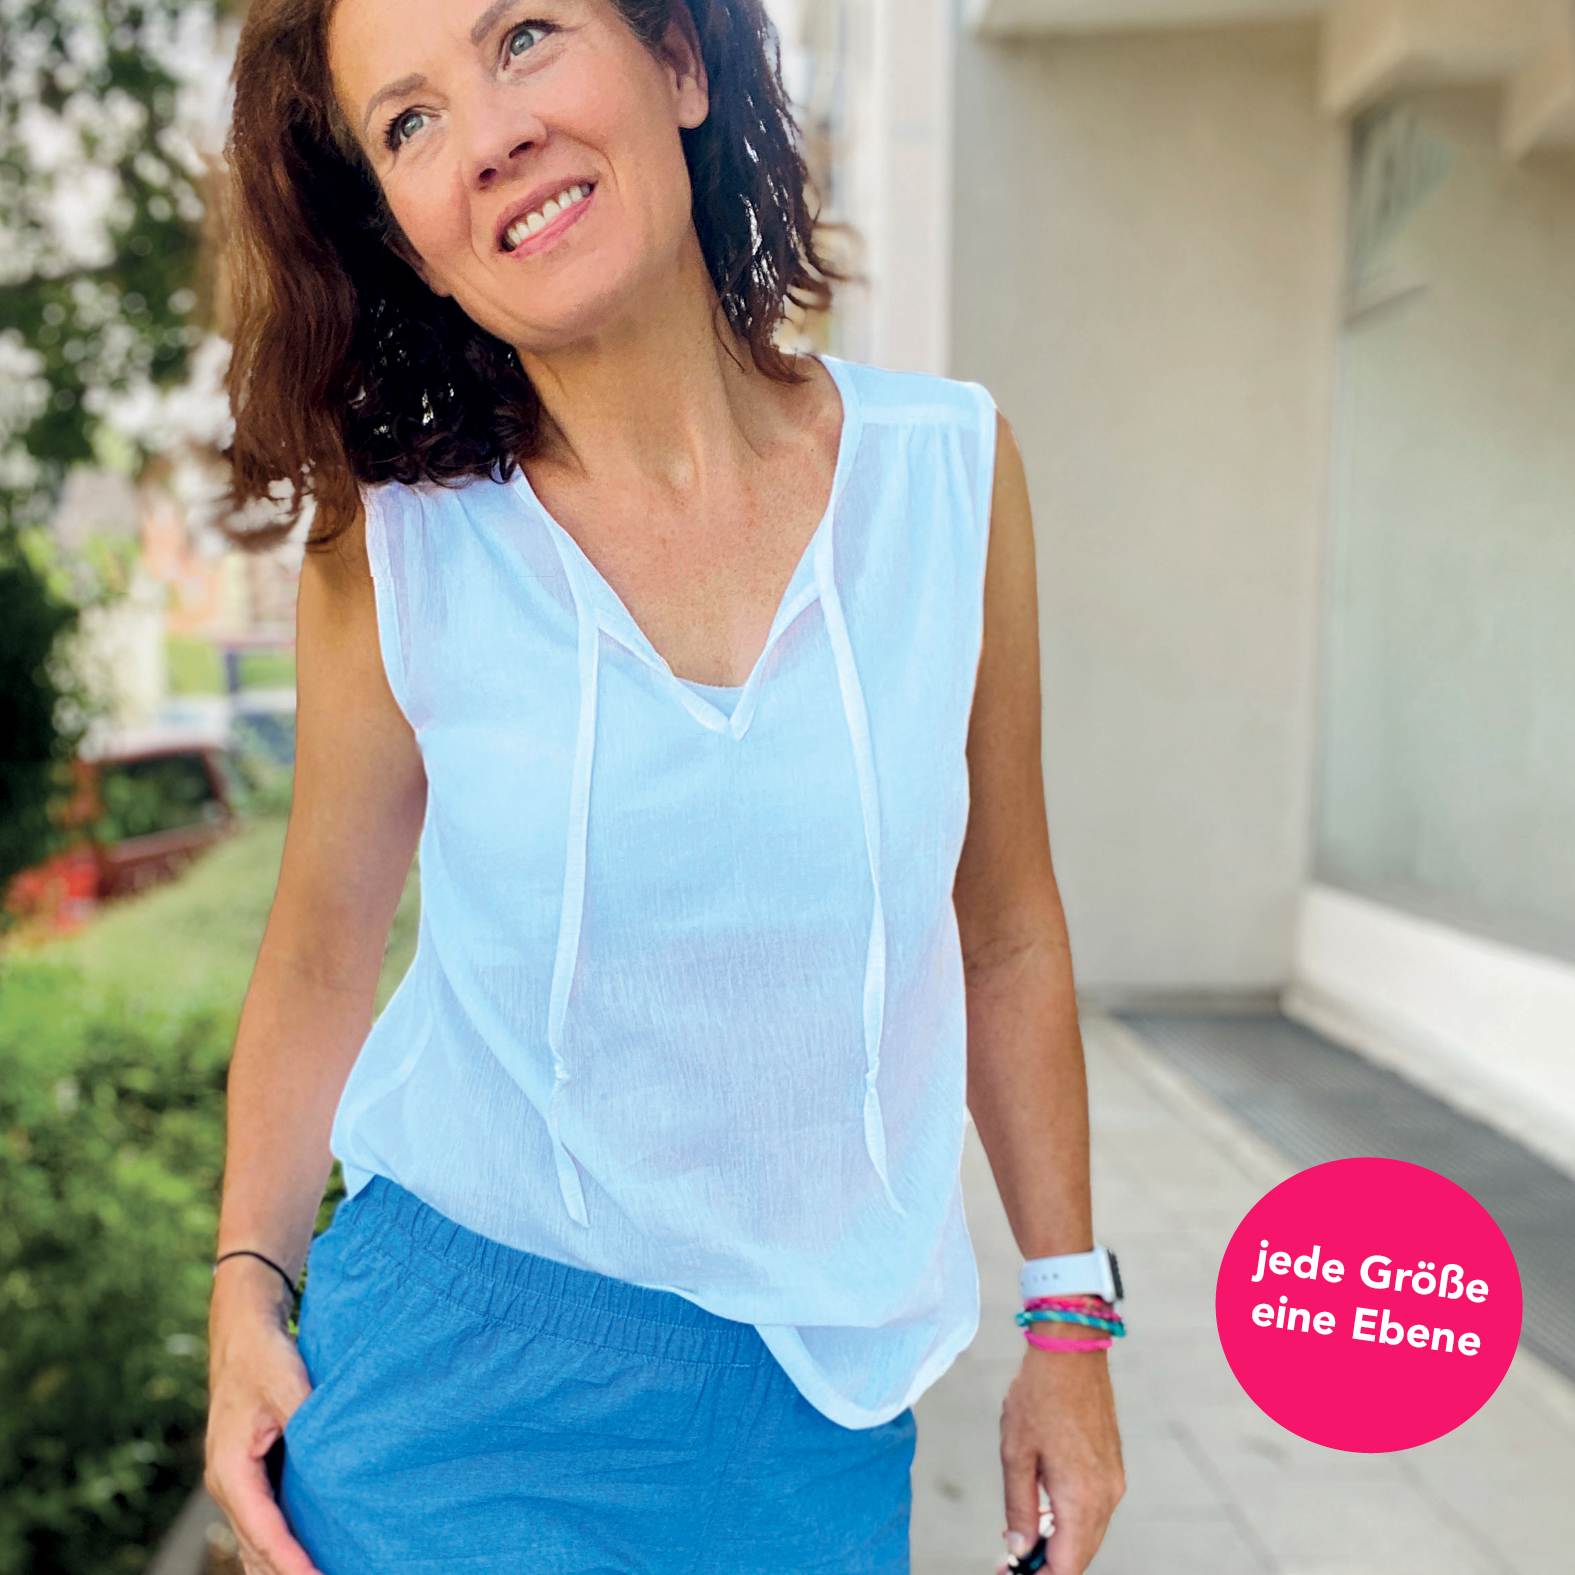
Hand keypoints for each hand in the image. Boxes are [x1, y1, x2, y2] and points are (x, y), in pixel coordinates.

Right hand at [205, 1262, 324, 1574]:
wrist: (242, 1330)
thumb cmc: (264, 1354)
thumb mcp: (287, 1383)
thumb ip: (305, 1420)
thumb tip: (332, 1454)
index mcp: (231, 1468)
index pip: (264, 1531)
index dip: (292, 1562)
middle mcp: (228, 1484)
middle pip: (255, 1549)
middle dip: (288, 1573)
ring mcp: (236, 1483)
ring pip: (255, 1543)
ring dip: (283, 1567)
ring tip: (324, 1574)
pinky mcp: (249, 1476)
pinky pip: (261, 1526)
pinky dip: (279, 1549)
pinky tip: (306, 1560)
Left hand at [994, 1348, 1124, 1573]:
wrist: (1071, 1350)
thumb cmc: (1039, 1395)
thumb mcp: (1016, 1453)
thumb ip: (1020, 1507)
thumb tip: (1020, 1548)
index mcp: (1082, 1497)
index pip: (1067, 1566)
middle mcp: (1106, 1496)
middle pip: (1081, 1556)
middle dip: (1049, 1567)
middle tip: (1012, 1564)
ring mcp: (1114, 1481)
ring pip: (1089, 1535)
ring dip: (1060, 1546)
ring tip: (1023, 1538)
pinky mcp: (1113, 1467)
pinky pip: (1095, 1511)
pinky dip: (1072, 1522)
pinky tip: (1045, 1512)